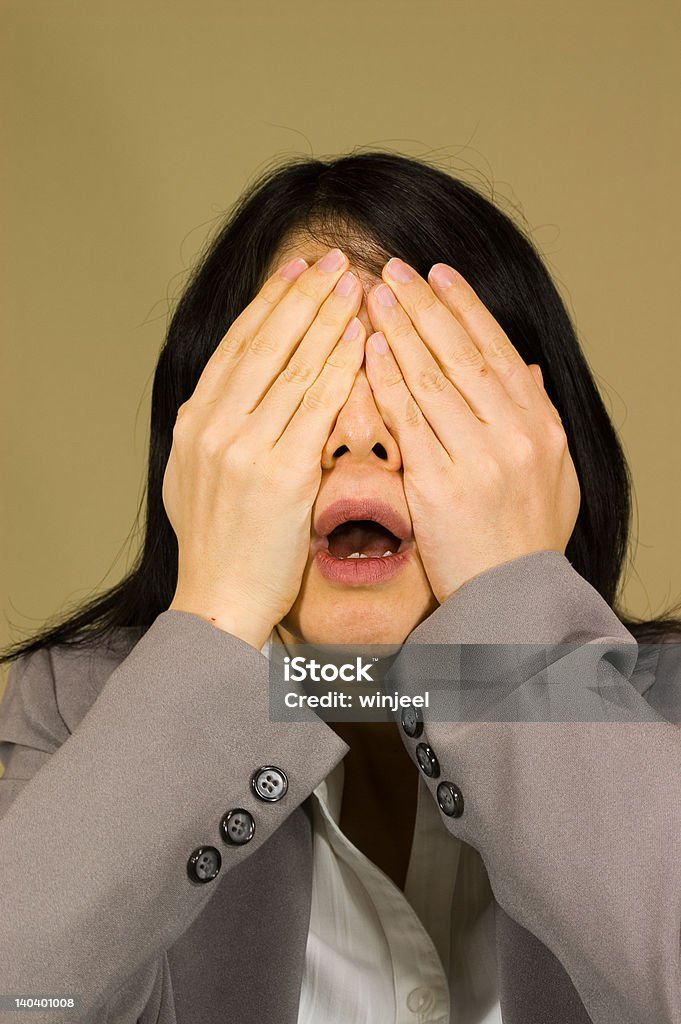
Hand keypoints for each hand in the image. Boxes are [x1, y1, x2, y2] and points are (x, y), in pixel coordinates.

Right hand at [163, 248, 365, 648]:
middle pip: (264, 343)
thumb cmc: (217, 546)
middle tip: (332, 257)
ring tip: (355, 283)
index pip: (236, 346)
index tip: (295, 271)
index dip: (268, 303)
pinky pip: (317, 406)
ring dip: (327, 318)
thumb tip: (223, 397)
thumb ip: (210, 432)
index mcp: (193, 422)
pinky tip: (361, 338)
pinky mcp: (279, 472)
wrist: (217, 601)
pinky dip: (340, 366)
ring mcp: (243, 446)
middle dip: (302, 295)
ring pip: (293, 365)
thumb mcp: (192, 478)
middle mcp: (212, 425)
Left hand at [364, 258, 580, 603]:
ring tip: (371, 296)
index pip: (497, 350)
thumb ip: (538, 420)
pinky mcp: (441, 486)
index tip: (437, 273)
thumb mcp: (555, 477)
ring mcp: (480, 459)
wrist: (510, 600)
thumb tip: (526, 372)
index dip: (465, 307)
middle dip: (424, 306)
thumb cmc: (525, 539)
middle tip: (392, 269)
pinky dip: (387, 381)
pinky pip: (409, 422)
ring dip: (399, 331)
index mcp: (542, 426)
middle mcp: (517, 435)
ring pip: (433, 378)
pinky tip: (367, 350)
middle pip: (462, 354)